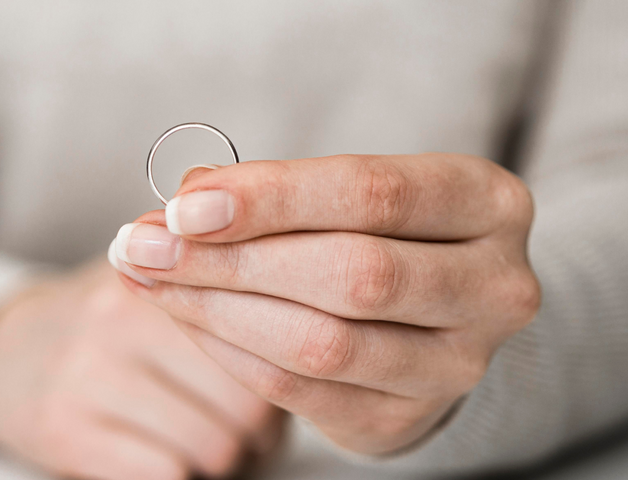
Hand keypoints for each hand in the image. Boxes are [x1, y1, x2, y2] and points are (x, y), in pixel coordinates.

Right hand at [0, 262, 282, 478]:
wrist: (4, 352)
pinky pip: (166, 473)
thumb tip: (300, 332)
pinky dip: (178, 474)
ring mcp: (91, 374)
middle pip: (248, 404)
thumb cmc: (104, 324)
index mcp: (160, 276)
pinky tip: (164, 454)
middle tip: (247, 430)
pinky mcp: (67, 428)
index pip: (263, 336)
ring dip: (223, 459)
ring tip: (204, 440)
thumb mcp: (155, 284)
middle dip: (259, 431)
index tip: (279, 388)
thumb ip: (216, 292)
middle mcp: (123, 319)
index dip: (283, 377)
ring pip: (214, 447)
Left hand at [112, 154, 539, 454]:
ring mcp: (459, 364)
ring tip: (151, 280)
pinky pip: (300, 389)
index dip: (269, 198)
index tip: (183, 206)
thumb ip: (275, 194)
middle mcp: (493, 286)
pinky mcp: (407, 417)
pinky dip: (230, 351)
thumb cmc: (377, 233)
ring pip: (322, 341)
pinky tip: (188, 318)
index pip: (370, 193)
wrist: (430, 316)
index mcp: (485, 203)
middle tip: (144, 246)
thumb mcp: (345, 195)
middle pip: (351, 273)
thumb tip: (184, 206)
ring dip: (218, 310)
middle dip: (231, 259)